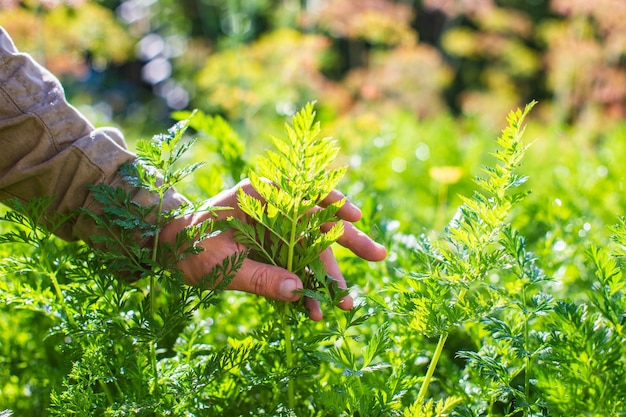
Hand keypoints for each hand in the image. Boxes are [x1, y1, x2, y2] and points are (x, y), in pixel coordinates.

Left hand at [159, 180, 386, 319]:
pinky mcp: (273, 249)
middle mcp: (273, 209)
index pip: (304, 192)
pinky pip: (296, 266)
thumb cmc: (189, 247)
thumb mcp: (220, 264)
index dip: (334, 203)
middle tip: (380, 256)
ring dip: (326, 277)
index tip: (356, 217)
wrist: (170, 249)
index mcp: (259, 196)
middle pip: (318, 222)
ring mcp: (275, 230)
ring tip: (341, 306)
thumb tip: (299, 293)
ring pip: (311, 249)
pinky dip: (305, 286)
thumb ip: (259, 278)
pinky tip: (313, 309)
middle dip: (348, 242)